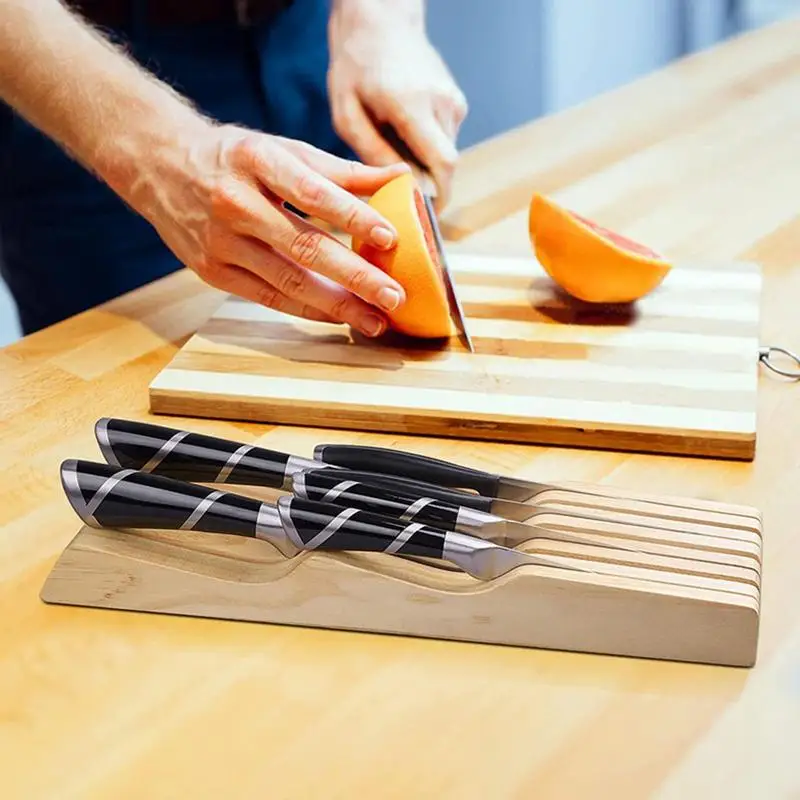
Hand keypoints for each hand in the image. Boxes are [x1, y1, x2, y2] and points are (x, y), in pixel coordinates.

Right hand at [127, 122, 412, 337]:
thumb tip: (400, 178)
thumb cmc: (234, 157)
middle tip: (395, 296)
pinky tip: (339, 317)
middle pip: (305, 246)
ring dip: (338, 305)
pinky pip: (268, 297)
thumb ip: (340, 170)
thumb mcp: (281, 149)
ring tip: (376, 320)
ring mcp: (220, 242)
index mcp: (256, 160)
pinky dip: (307, 310)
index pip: (312, 192)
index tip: (391, 238)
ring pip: (288, 281)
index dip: (353, 216)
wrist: (159, 165)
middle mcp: (235, 202)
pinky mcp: (211, 272)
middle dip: (356, 276)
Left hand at [327, 0, 467, 208]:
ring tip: (395, 157)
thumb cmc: (355, 66)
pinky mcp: (457, 103)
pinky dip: (427, 150)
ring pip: (447, 154)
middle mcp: (441, 102)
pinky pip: (445, 140)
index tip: (423, 219)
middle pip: (447, 166)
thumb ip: (373, 154)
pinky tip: (404, 138)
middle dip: (429, 189)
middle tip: (403, 203)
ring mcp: (454, 101)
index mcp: (412, 103)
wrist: (381, 20)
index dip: (438, 197)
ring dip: (425, 166)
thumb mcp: (347, 114)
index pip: (442, 164)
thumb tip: (399, 189)